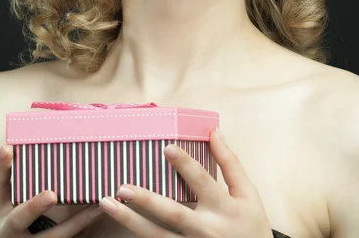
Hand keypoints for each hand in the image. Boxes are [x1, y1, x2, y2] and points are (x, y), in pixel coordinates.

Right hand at [0, 144, 104, 236]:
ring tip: (95, 208)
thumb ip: (13, 175)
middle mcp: (7, 228)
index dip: (1, 166)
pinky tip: (98, 215)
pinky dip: (82, 229)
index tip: (8, 148)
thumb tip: (27, 139)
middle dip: (35, 206)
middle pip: (19, 218)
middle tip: (52, 195)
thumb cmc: (4, 214)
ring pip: (51, 237)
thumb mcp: (1, 199)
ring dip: (75, 223)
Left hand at [98, 127, 273, 236]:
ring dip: (129, 221)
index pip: (202, 182)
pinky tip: (118, 224)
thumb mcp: (248, 194)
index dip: (185, 165)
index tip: (167, 148)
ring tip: (106, 202)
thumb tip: (214, 131)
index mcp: (224, 207)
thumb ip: (229, 162)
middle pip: (173, 214)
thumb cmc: (251, 226)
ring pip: (157, 237)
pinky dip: (136, 237)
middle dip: (147, 201)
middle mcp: (206, 230)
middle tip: (122, 187)